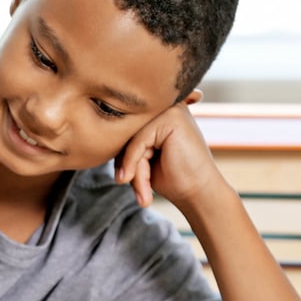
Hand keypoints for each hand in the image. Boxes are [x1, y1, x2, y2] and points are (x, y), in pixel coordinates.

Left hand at [113, 90, 223, 207]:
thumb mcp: (143, 159)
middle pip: (127, 132)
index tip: (125, 181)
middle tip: (136, 190)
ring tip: (142, 192)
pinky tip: (142, 185)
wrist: (199, 195)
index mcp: (161, 113)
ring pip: (131, 138)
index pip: (125, 129)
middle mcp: (167, 105)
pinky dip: (134, 165)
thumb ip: (127, 143)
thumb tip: (100, 135)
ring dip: (132, 169)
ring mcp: (171, 108)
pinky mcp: (172, 117)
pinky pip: (137, 142)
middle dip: (125, 163)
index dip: (122, 157)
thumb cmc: (174, 179)